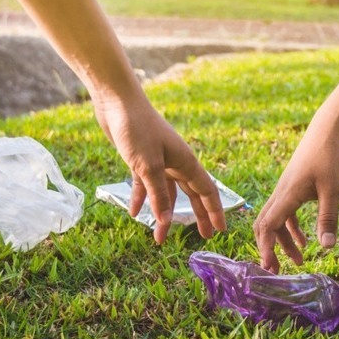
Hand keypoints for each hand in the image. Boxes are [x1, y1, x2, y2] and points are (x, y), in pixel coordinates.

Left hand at [94, 96, 226, 243]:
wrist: (117, 102)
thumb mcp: (148, 165)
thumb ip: (158, 194)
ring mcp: (159, 160)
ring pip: (166, 193)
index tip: (221, 230)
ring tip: (160, 236)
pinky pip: (145, 184)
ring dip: (163, 213)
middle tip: (203, 236)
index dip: (215, 211)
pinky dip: (142, 198)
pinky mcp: (141, 159)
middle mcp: (176, 162)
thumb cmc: (137, 129)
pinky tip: (134, 213)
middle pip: (191, 194)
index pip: (206, 191)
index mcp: (186, 162)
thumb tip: (166, 220)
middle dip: (197, 215)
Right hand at [253, 118, 338, 272]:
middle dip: (269, 249)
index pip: (268, 226)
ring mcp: (285, 189)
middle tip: (276, 271)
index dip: (266, 248)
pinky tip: (306, 240)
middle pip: (265, 225)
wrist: (326, 129)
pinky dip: (290, 229)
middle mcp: (281, 193)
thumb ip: (328, 219)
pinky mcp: (292, 187)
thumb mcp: (332, 190)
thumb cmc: (329, 156)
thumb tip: (326, 247)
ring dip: (283, 241)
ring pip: (275, 220)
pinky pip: (285, 212)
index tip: (269, 267)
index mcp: (287, 195)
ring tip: (300, 260)